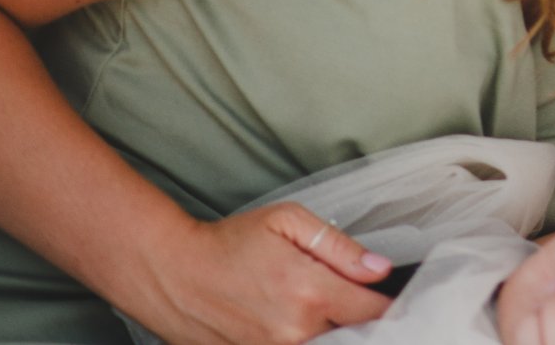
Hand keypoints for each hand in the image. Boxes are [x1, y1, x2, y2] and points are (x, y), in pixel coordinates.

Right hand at [130, 202, 391, 344]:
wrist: (170, 272)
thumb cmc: (229, 243)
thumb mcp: (288, 222)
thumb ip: (340, 248)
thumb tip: (380, 270)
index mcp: (310, 292)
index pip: (373, 311)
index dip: (385, 303)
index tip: (385, 296)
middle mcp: (293, 332)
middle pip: (352, 335)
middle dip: (357, 319)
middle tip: (348, 300)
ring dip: (328, 330)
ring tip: (314, 309)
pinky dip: (299, 337)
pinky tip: (289, 320)